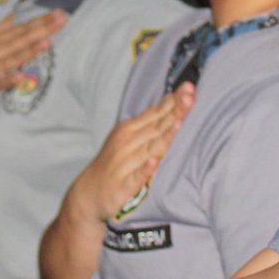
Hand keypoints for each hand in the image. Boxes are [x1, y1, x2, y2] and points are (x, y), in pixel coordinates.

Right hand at [0, 10, 66, 110]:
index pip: (25, 26)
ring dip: (30, 50)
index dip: (43, 19)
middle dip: (44, 28)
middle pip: (24, 37)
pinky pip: (2, 81)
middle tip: (63, 19)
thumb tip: (14, 14)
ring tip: (47, 43)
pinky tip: (22, 76)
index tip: (60, 12)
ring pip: (15, 57)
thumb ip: (2, 27)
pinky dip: (11, 78)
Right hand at [68, 85, 194, 221]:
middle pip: (156, 127)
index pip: (156, 112)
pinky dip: (145, 169)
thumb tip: (173, 100)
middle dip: (174, 112)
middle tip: (190, 97)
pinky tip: (153, 161)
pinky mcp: (123, 186)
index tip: (189, 87)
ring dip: (163, 136)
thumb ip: (151, 121)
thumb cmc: (115, 161)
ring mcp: (124, 164)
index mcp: (129, 129)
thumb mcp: (129, 137)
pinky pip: (136, 177)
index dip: (173, 100)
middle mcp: (126, 143)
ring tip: (178, 123)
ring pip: (148, 149)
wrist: (88, 192)